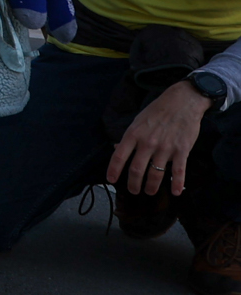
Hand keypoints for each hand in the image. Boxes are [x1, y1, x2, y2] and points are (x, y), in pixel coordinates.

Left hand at [107, 82, 211, 197]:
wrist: (182, 102)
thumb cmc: (157, 111)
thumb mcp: (137, 121)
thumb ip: (129, 137)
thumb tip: (116, 149)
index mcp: (133, 134)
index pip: (119, 156)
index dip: (113, 170)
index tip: (111, 180)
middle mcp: (147, 143)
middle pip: (136, 170)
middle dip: (133, 184)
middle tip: (133, 191)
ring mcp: (165, 148)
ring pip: (155, 174)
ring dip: (151, 186)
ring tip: (149, 191)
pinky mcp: (181, 150)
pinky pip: (178, 171)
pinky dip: (177, 183)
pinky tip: (176, 192)